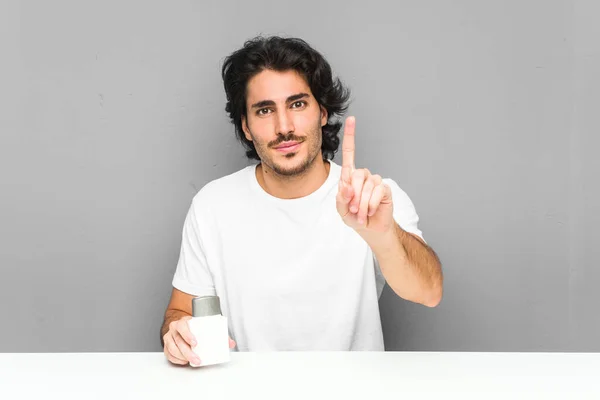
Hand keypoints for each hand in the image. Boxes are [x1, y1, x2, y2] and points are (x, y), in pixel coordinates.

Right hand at [163, 316, 235, 365]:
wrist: (183, 324)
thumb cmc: (195, 326)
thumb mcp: (206, 326)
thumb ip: (219, 333)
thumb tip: (230, 343)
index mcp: (183, 321)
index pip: (182, 327)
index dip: (188, 335)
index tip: (195, 343)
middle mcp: (174, 329)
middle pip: (178, 341)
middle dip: (188, 352)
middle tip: (197, 359)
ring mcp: (169, 337)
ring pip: (173, 349)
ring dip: (182, 357)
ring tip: (192, 361)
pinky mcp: (167, 345)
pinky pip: (169, 354)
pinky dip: (176, 359)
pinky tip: (184, 361)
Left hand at [336, 116, 393, 233]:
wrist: (371, 229)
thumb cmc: (355, 217)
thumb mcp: (342, 210)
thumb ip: (341, 198)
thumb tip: (346, 185)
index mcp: (350, 177)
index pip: (350, 153)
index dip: (350, 136)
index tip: (351, 119)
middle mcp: (363, 175)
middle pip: (356, 176)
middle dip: (353, 196)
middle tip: (354, 210)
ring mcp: (375, 181)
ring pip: (366, 186)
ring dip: (362, 203)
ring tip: (361, 213)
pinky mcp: (384, 188)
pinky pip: (376, 192)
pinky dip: (371, 204)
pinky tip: (370, 211)